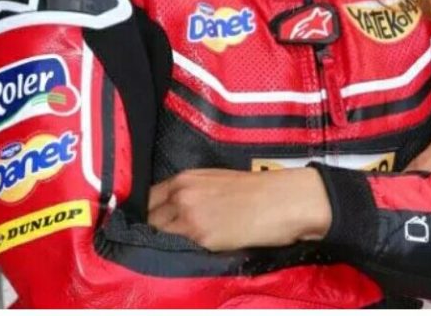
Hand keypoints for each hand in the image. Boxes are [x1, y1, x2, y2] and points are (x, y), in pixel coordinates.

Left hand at [147, 167, 331, 250]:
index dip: (149, 213)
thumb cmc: (257, 190)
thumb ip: (191, 193)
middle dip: (154, 229)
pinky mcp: (201, 238)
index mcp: (185, 179)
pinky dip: (179, 251)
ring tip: (179, 247)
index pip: (148, 198)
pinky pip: (177, 248)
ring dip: (165, 242)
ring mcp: (188, 217)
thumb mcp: (216, 181)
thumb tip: (175, 210)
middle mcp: (181, 195)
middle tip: (164, 238)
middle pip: (150, 219)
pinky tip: (190, 251)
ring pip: (159, 236)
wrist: (282, 200)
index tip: (152, 223)